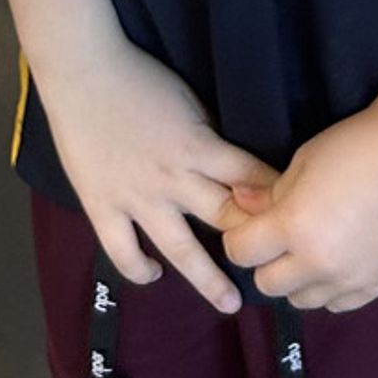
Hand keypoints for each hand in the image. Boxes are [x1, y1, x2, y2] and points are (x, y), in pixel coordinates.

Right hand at [33, 37, 267, 315]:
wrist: (83, 73)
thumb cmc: (139, 78)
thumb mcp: (189, 99)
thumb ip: (209, 137)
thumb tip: (233, 167)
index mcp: (198, 147)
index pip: (248, 178)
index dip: (273, 200)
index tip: (295, 218)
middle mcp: (173, 179)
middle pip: (224, 217)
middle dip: (252, 243)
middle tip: (274, 269)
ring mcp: (137, 198)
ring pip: (179, 248)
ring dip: (208, 278)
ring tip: (230, 304)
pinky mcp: (103, 207)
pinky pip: (123, 250)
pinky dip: (139, 268)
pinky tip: (153, 274)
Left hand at [218, 109, 377, 313]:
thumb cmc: (352, 146)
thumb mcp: (301, 162)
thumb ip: (268, 194)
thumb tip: (239, 206)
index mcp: (294, 228)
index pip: (240, 253)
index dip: (239, 236)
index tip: (249, 225)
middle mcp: (319, 264)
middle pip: (268, 284)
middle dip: (266, 261)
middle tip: (281, 237)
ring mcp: (350, 280)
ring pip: (302, 301)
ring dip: (298, 279)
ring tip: (313, 248)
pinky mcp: (376, 286)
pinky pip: (337, 304)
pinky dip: (329, 288)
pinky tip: (338, 259)